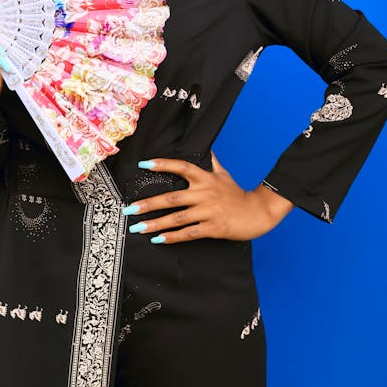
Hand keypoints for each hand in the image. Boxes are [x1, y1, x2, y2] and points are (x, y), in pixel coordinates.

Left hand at [123, 153, 293, 243]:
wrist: (257, 213)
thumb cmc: (237, 194)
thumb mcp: (224, 174)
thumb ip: (212, 162)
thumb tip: (206, 147)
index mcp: (205, 178)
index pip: (181, 167)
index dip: (163, 164)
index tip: (144, 164)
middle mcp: (205, 193)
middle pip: (171, 198)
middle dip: (148, 204)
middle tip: (129, 208)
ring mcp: (208, 211)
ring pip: (176, 218)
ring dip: (155, 224)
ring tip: (138, 228)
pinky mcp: (213, 228)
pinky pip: (188, 233)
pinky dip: (172, 237)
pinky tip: (158, 239)